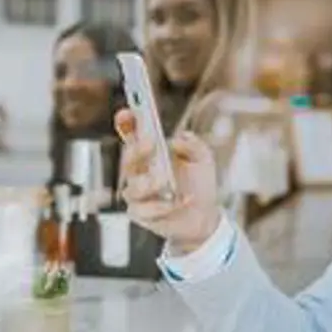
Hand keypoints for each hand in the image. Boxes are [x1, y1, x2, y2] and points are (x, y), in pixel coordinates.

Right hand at [114, 109, 221, 252]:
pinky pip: (140, 209)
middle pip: (128, 159)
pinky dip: (159, 207)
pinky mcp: (140, 213)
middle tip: (152, 144)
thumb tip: (177, 139)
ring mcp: (138, 193)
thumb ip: (194, 145)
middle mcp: (140, 172)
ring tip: (166, 182)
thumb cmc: (200, 185)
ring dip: (149, 183)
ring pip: (132, 187)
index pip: (133, 135)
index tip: (127, 113)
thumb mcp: (204, 160)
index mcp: (151, 154)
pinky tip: (175, 204)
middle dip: (137, 150)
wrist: (204, 217)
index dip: (127, 123)